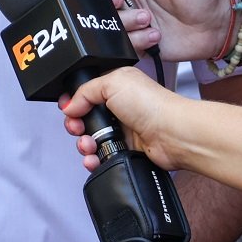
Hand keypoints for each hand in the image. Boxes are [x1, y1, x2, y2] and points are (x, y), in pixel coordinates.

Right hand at [60, 66, 187, 172]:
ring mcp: (122, 130)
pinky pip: (101, 156)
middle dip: (75, 125)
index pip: (86, 93)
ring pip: (90, 139)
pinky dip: (93, 159)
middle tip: (78, 128)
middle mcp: (118, 107)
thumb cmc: (152, 104)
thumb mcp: (113, 83)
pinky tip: (93, 157)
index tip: (69, 109)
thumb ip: (85, 91)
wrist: (172, 133)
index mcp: (116, 86)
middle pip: (84, 118)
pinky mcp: (124, 150)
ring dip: (83, 144)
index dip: (74, 102)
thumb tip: (70, 104)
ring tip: (89, 145)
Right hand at [110, 0, 234, 61]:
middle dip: (110, 8)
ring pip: (109, 27)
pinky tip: (155, 35)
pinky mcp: (138, 43)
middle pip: (98, 6)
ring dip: (128, 24)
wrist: (214, 26)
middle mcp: (129, 0)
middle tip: (127, 4)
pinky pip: (123, 46)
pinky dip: (138, 41)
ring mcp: (132, 23)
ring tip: (150, 21)